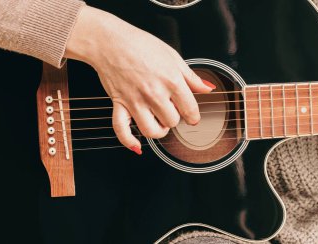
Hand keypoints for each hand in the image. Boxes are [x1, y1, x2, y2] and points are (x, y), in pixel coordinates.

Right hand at [65, 6, 214, 153]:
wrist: (110, 41)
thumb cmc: (140, 44)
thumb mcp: (173, 56)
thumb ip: (191, 77)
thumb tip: (207, 89)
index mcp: (171, 81)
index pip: (190, 110)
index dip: (194, 116)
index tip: (192, 117)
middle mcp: (154, 94)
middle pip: (172, 121)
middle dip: (175, 119)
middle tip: (172, 111)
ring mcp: (135, 101)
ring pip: (151, 131)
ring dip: (158, 131)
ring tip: (160, 124)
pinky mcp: (119, 104)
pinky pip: (121, 129)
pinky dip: (129, 141)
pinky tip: (137, 146)